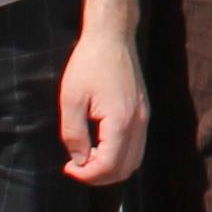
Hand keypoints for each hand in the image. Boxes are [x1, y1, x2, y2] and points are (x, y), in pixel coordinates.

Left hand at [58, 27, 150, 184]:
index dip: (86, 175)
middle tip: (75, 165)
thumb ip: (73, 134)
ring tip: (86, 156)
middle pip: (125, 169)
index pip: (109, 166)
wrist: (112, 36)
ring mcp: (144, 118)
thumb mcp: (71, 99)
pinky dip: (120, 155)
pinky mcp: (143, 112)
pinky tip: (99, 144)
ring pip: (134, 160)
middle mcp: (139, 123)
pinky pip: (137, 146)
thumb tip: (79, 161)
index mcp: (121, 121)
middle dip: (99, 176)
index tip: (67, 167)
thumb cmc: (88, 64)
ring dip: (111, 167)